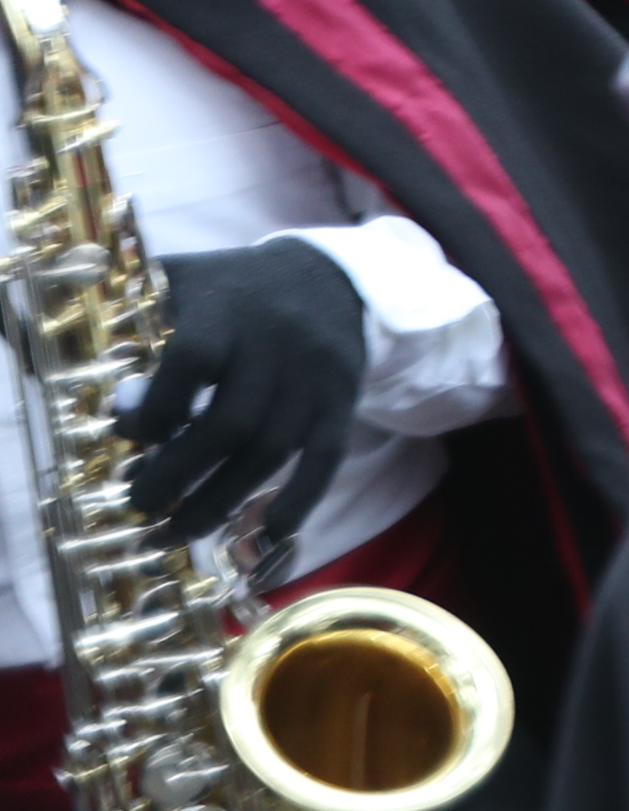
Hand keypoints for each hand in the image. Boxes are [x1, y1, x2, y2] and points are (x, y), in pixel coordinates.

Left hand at [121, 238, 367, 543]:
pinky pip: (326, 457)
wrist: (330, 277)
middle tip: (142, 505)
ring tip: (178, 533)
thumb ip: (140, 323)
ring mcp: (314, 377)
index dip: (159, 408)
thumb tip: (104, 396)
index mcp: (228, 309)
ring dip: (223, 500)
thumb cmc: (236, 290)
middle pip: (230, 422)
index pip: (193, 361)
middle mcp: (276, 344)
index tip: (134, 437)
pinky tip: (268, 533)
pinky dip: (300, 499)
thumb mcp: (184, 281)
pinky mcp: (342, 400)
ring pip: (270, 450)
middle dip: (179, 474)